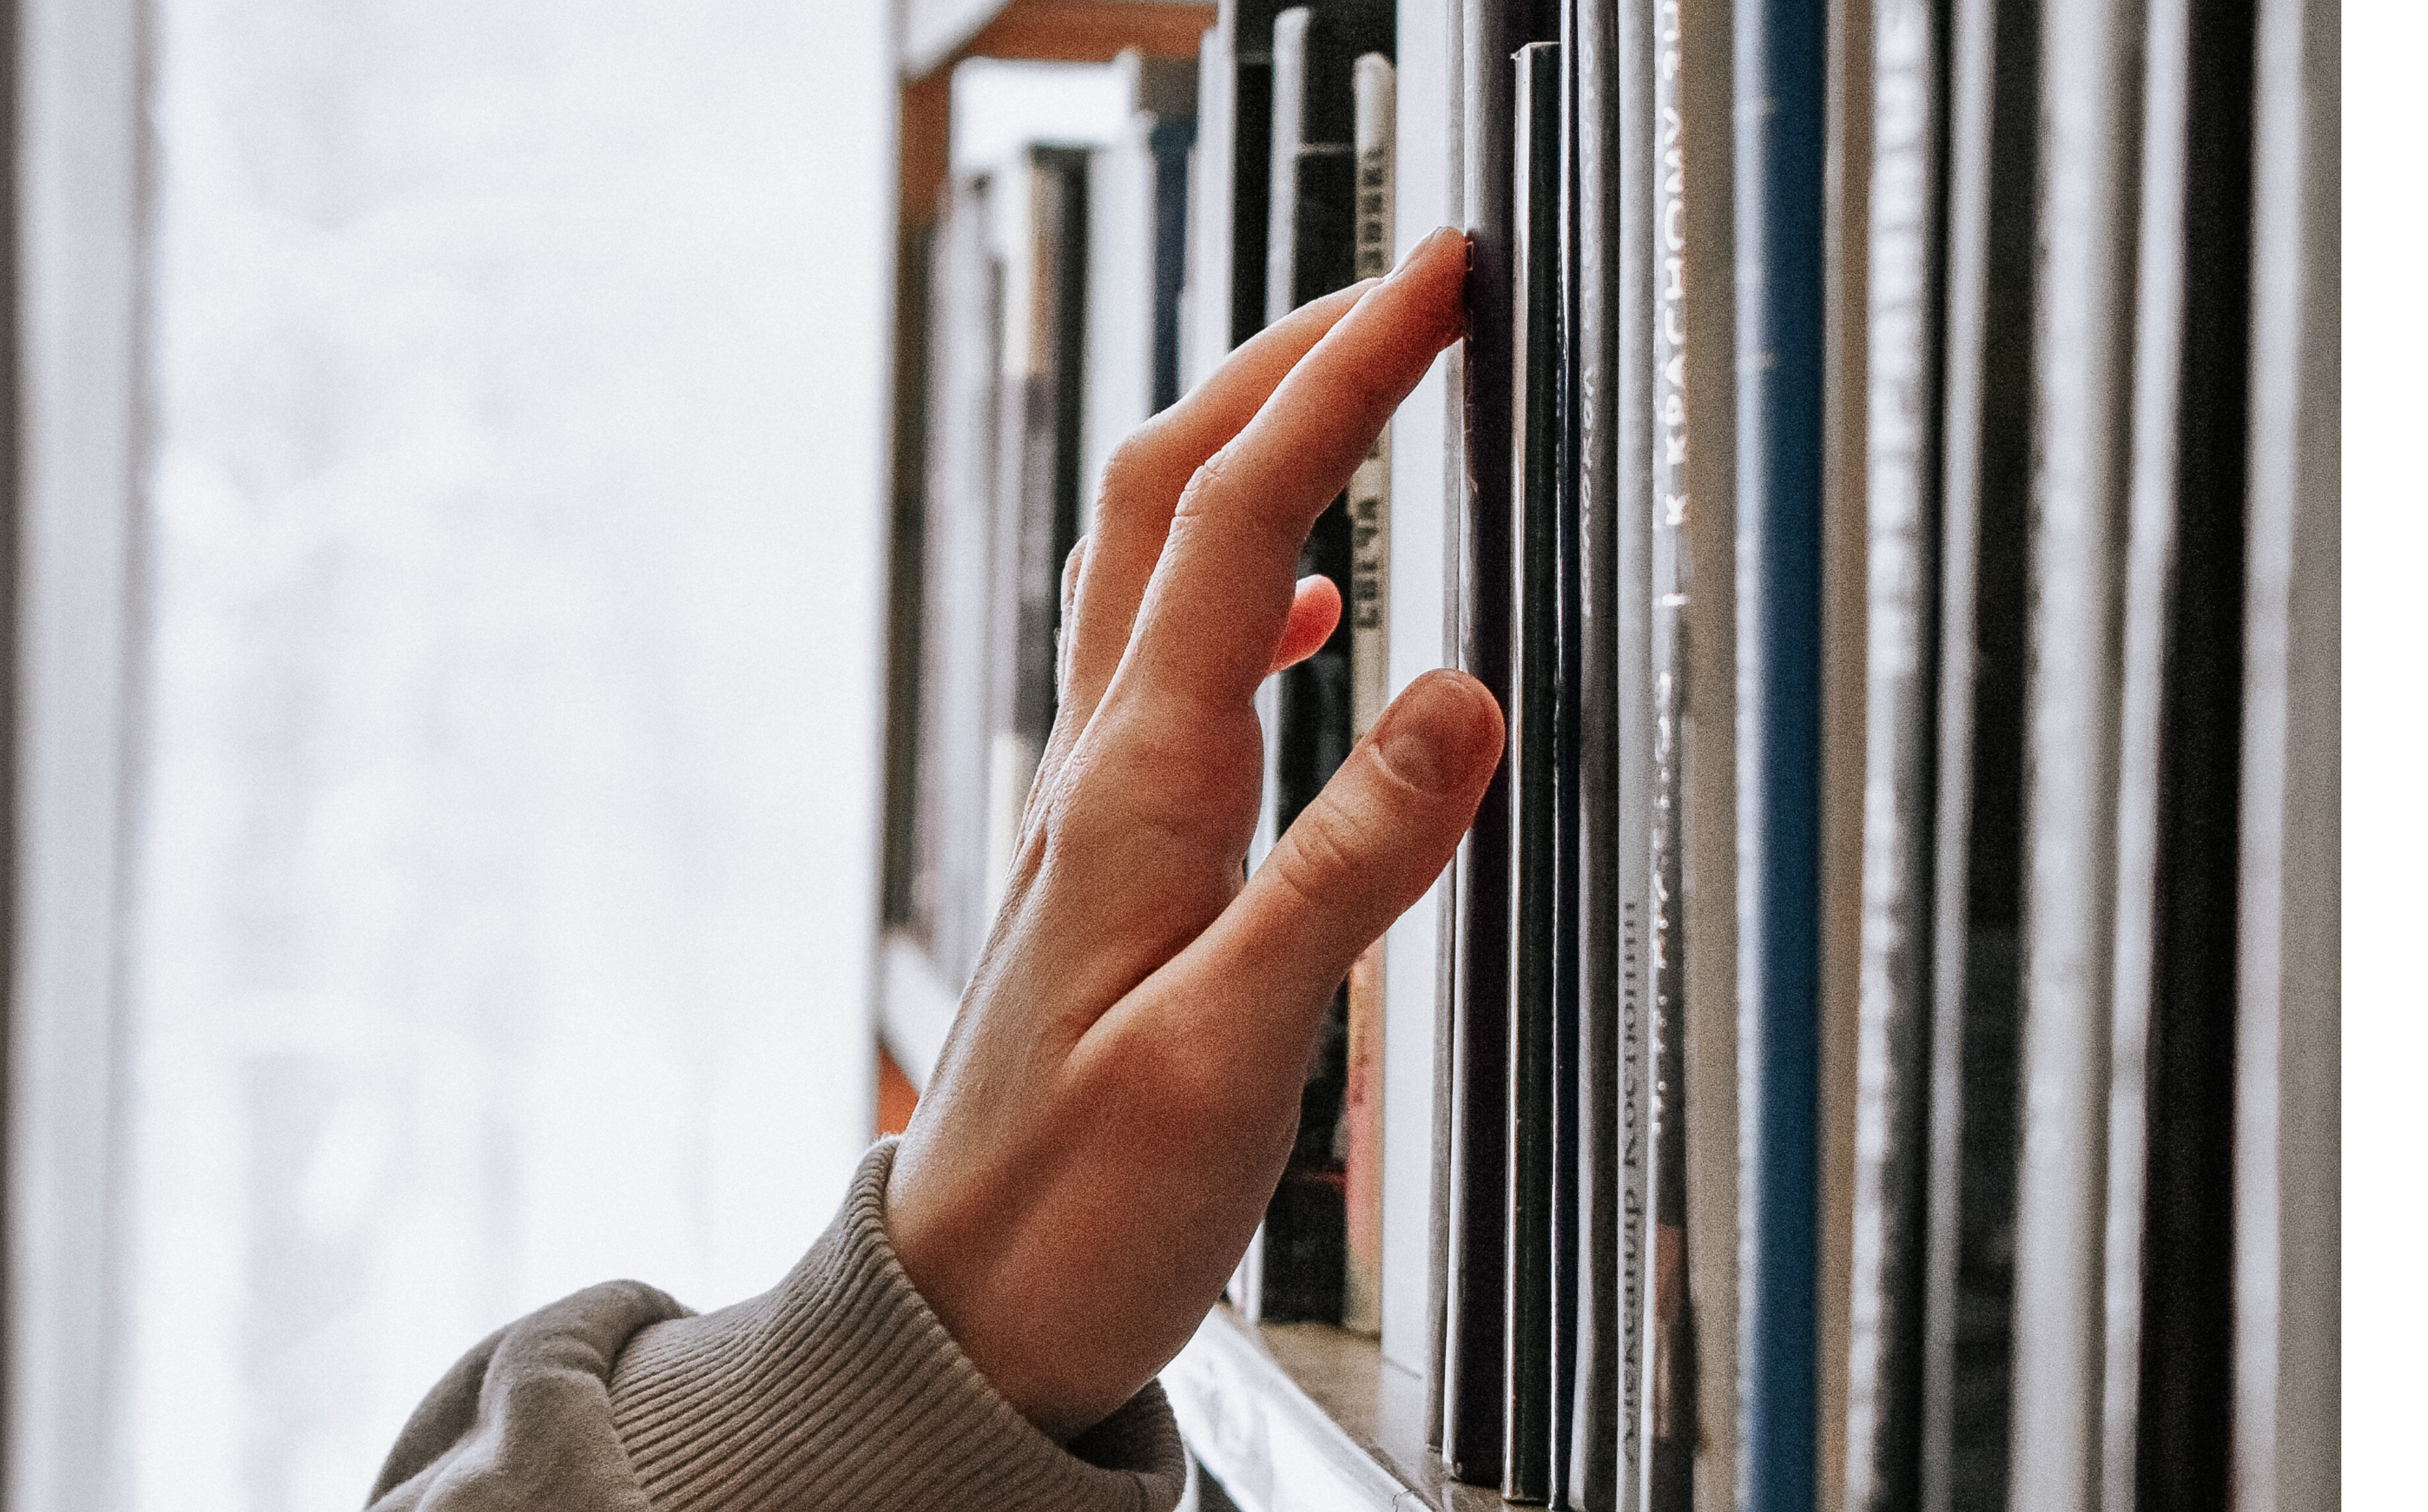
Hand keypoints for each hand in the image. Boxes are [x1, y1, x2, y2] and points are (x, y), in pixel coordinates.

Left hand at [883, 227, 1498, 1441]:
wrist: (969, 1312)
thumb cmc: (1079, 1210)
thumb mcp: (1230, 1054)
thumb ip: (1345, 874)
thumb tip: (1458, 697)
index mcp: (1136, 792)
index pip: (1241, 520)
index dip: (1337, 379)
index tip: (1431, 284)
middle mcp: (1103, 771)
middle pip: (1173, 494)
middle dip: (1287, 362)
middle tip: (1406, 289)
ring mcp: (1101, 807)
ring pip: (1159, 563)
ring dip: (1254, 452)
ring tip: (1356, 392)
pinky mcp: (1115, 857)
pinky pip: (1171, 667)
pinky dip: (1246, 592)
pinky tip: (1311, 616)